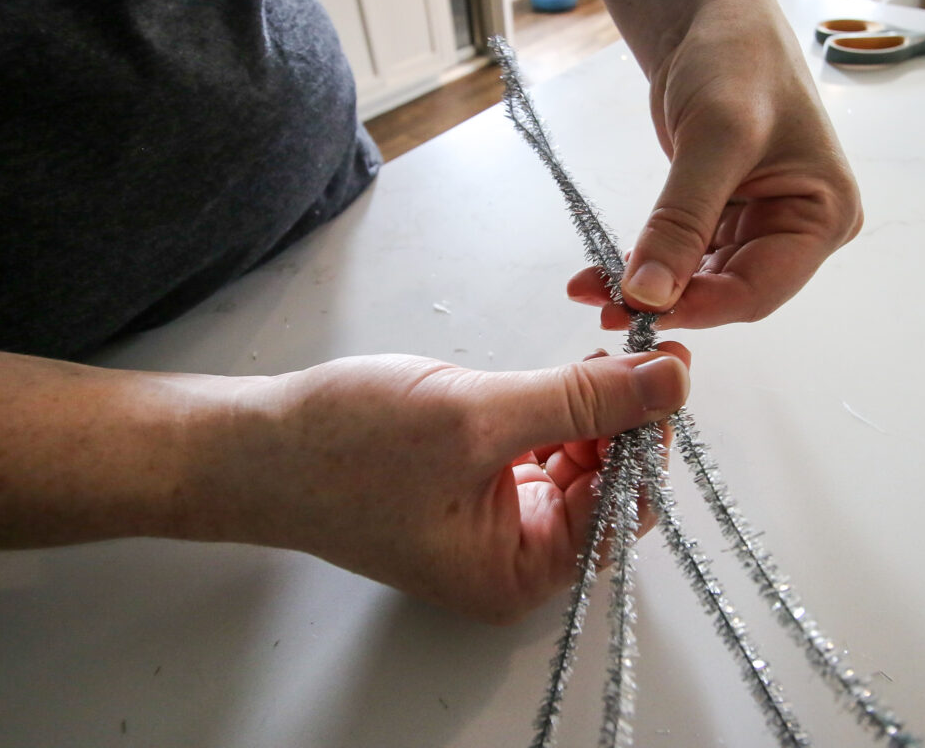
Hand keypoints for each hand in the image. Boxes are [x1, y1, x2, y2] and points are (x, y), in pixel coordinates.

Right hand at [188, 347, 689, 622]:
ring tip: (595, 356)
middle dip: (622, 420)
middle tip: (638, 351)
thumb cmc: (345, 448)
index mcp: (518, 572)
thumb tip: (672, 381)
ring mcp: (486, 522)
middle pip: (603, 487)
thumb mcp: (478, 415)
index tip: (667, 369)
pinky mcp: (465, 486)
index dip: (651, 437)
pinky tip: (558, 376)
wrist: (252, 446)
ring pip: (572, 464)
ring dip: (589, 411)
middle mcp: (510, 558)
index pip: (620, 508)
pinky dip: (552, 413)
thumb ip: (583, 399)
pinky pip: (533, 452)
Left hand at [567, 0, 862, 329]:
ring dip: (646, 289)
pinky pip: (679, 255)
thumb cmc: (735, 59)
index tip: (641, 311)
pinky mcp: (716, 215)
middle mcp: (794, 227)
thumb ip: (682, 220)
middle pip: (726, 291)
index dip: (699, 308)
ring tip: (592, 291)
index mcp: (823, 215)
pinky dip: (642, 264)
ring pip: (697, 280)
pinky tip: (603, 271)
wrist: (707, 18)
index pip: (759, 289)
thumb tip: (649, 293)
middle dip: (666, 301)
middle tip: (606, 308)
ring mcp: (754, 223)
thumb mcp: (715, 137)